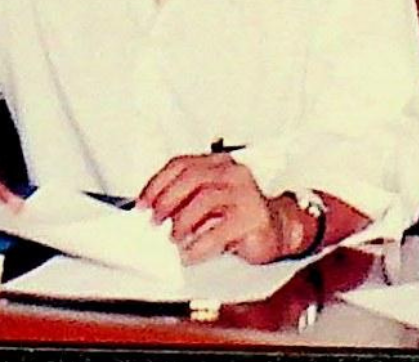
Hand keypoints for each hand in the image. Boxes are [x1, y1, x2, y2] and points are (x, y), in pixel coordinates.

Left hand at [138, 153, 298, 264]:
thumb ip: (184, 201)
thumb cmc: (237, 216)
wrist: (276, 230)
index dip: (157, 184)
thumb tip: (150, 215)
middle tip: (154, 222)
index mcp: (218, 164)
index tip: (141, 205)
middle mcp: (233, 173)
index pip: (181, 164)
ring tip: (173, 239)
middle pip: (191, 178)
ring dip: (181, 222)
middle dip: (166, 201)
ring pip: (204, 200)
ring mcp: (245, 193)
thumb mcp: (209, 201)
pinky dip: (198, 245)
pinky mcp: (252, 217)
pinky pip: (218, 231)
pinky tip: (189, 254)